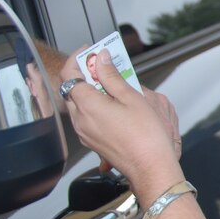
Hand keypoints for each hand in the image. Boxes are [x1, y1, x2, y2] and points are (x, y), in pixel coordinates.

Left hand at [59, 48, 184, 203]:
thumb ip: (112, 76)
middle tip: (105, 66)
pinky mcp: (91, 141)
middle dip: (86, 74)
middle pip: (72, 88)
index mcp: (87, 105)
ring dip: (91, 90)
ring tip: (114, 86)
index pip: (69, 74)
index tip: (91, 52)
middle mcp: (80, 119)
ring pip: (79, 104)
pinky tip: (114, 105)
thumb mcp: (131, 97)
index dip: (77, 58)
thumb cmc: (145, 136)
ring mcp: (84, 132)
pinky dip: (95, 106)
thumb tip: (102, 59)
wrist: (150, 167)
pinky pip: (86, 117)